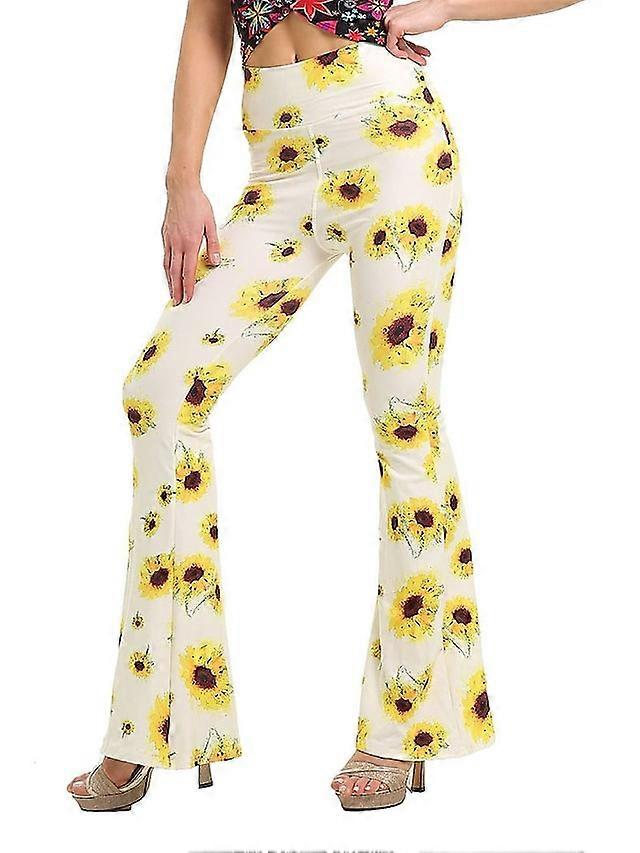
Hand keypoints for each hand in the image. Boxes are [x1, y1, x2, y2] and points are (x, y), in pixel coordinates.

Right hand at [161, 179, 219, 304]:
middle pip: (175, 272)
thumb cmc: (199, 204)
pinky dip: (166, 267)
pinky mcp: (165, 234)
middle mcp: (177, 243)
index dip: (188, 286)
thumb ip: (214, 244)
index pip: (188, 270)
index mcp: (190, 242)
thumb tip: (215, 262)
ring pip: (167, 265)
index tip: (188, 298)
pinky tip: (168, 272)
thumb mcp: (211, 223)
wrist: (181, 188)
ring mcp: (169, 239)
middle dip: (176, 289)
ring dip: (169, 281)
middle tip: (177, 303)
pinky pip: (165, 255)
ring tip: (171, 293)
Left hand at [384, 0, 451, 63]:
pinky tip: (407, 55)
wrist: (440, 8)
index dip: (403, 46)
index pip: (393, 36)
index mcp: (395, 13)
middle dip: (407, 51)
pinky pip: (391, 46)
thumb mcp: (413, 25)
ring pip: (394, 45)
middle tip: (417, 57)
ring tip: (419, 59)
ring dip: (409, 54)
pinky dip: (398, 53)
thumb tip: (402, 46)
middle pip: (394, 41)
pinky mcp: (394, 25)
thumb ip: (405, 32)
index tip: (411, 53)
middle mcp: (392, 15)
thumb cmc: (431, 14)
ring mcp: (392, 19)